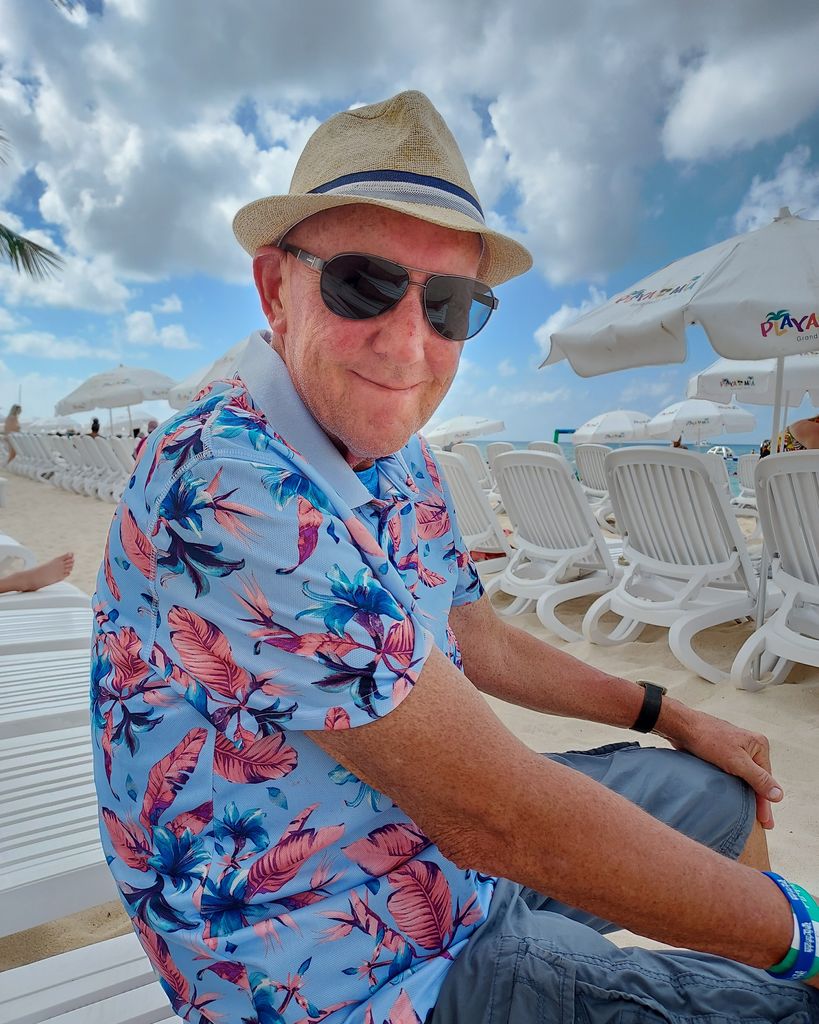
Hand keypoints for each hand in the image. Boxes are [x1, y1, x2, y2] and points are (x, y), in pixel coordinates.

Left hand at [657, 702, 782, 827]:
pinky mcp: (722, 753)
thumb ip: (758, 778)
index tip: (765, 821)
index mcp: (759, 745)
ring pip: (744, 777)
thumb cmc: (708, 739)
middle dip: (758, 800)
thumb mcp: (736, 762)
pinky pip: (733, 773)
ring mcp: (735, 749)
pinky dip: (734, 786)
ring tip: (749, 815)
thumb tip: (778, 795)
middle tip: (762, 824)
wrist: (681, 727)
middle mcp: (750, 746)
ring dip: (746, 794)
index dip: (765, 802)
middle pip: (757, 779)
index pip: (766, 780)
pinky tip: (734, 798)